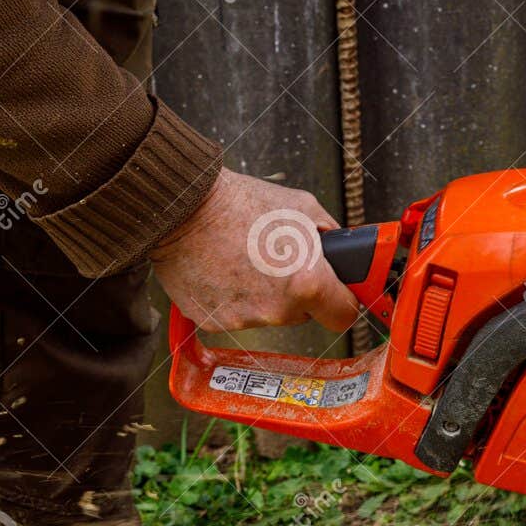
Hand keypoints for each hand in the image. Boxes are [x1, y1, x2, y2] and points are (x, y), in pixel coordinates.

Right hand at [150, 169, 360, 333]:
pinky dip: (234, 298)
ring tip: (246, 259)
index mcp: (307, 284)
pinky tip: (225, 270)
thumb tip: (342, 249)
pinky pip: (236, 314)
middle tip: (278, 262)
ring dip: (264, 295)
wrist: (183, 207)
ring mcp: (244, 319)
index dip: (341, 301)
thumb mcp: (303, 207)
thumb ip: (331, 234)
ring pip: (270, 314)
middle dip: (299, 292)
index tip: (335, 293)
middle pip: (304, 314)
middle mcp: (277, 310)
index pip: (342, 316)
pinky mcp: (214, 322)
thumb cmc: (240, 203)